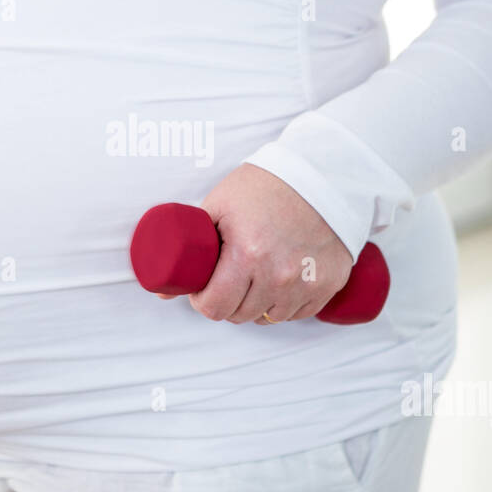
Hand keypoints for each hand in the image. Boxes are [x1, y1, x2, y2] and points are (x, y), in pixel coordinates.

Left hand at [169, 163, 353, 324]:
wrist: (320, 173)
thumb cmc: (265, 186)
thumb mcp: (219, 207)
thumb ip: (187, 247)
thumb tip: (162, 289)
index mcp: (248, 254)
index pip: (215, 307)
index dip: (203, 300)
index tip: (205, 288)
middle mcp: (279, 274)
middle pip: (240, 316)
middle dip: (228, 300)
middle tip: (229, 278)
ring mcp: (307, 282)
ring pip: (269, 317)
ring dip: (258, 303)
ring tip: (257, 274)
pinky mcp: (329, 283)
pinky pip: (299, 313)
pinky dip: (286, 302)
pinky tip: (283, 277)